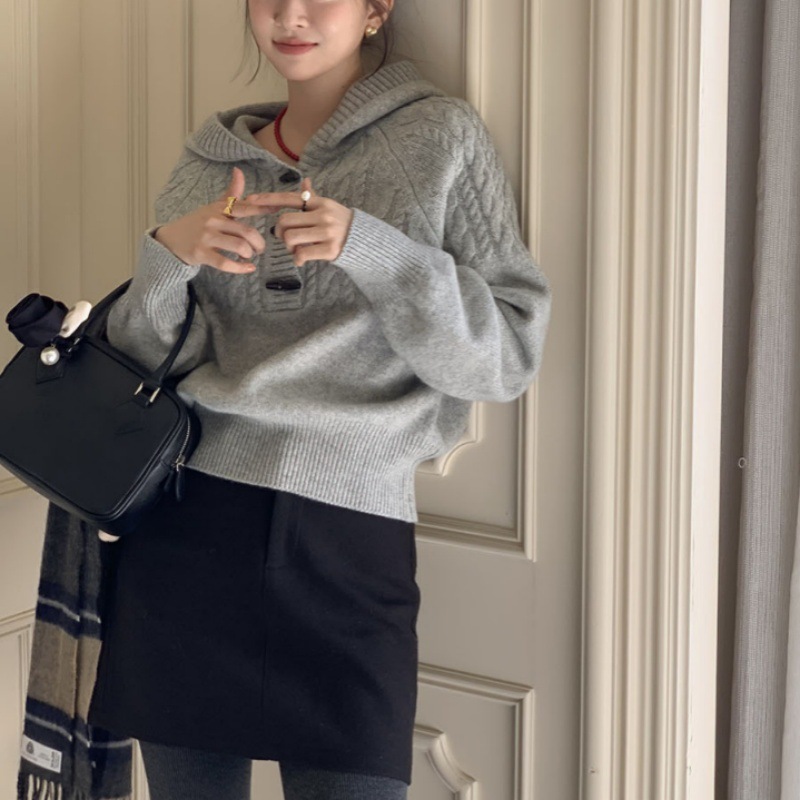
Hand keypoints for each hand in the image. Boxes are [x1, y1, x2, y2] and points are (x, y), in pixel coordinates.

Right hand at [154, 167, 270, 273]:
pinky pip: (225, 263)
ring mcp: (206, 237)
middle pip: (247, 232)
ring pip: (239, 246)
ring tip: (250, 256)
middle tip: (260, 249)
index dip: (262, 208)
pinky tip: (248, 269)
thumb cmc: (197, 224)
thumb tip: (239, 171)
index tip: (277, 209)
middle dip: (259, 243)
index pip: (244, 207)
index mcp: (219, 208)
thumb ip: (231, 195)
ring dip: (250, 254)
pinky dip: (240, 268)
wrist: (170, 240)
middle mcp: (213, 220)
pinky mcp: (201, 254)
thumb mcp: (213, 208)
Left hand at [244, 178, 354, 266]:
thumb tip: (305, 181)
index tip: (251, 200)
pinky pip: (302, 254)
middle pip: (285, 221)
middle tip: (287, 239)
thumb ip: (313, 198)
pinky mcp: (330, 249)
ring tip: (297, 250)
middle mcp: (322, 215)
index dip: (268, 199)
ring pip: (290, 238)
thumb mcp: (329, 208)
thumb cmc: (341, 224)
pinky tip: (302, 260)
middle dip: (280, 232)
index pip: (289, 198)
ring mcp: (327, 232)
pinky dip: (298, 259)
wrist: (364, 241)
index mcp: (319, 203)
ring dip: (289, 247)